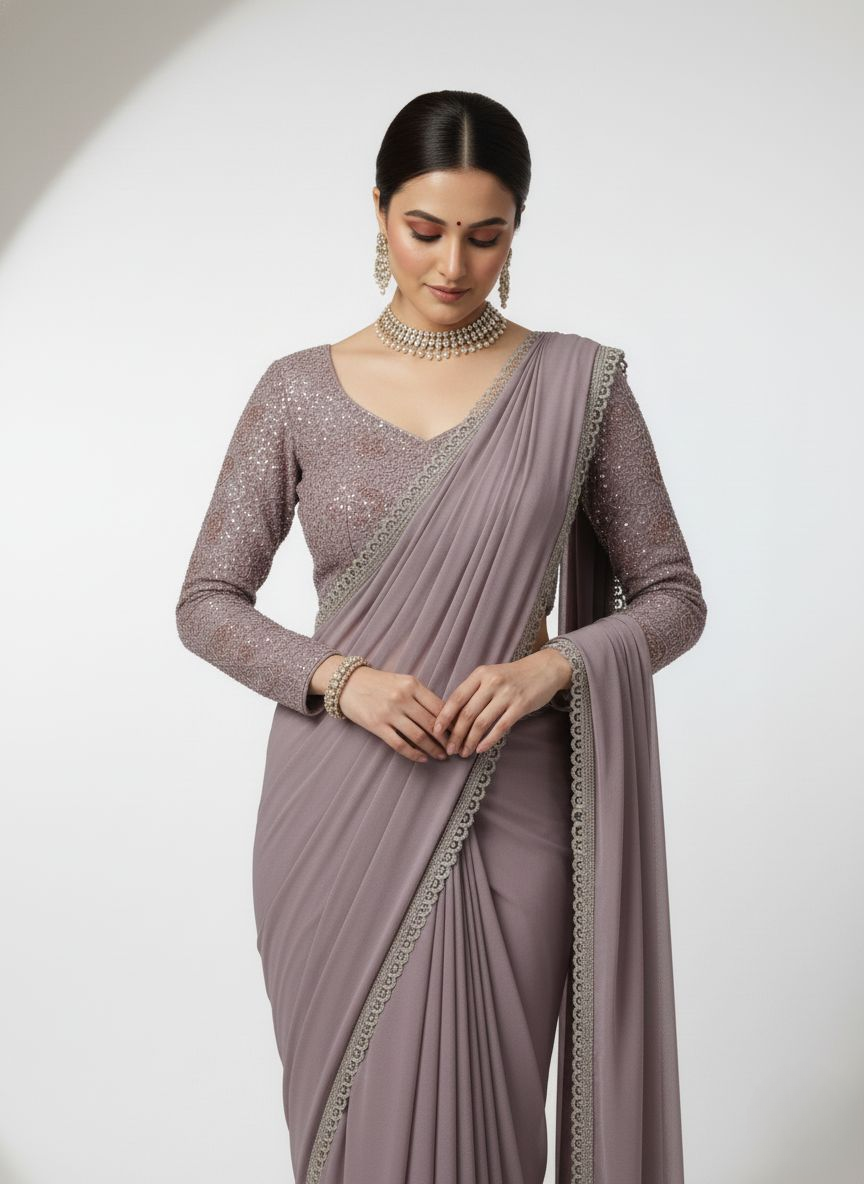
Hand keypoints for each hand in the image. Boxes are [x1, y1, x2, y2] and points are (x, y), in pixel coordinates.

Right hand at [338, 665, 450, 763]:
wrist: (348, 682)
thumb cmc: (379, 682)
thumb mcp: (402, 681)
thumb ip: (421, 695)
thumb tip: (444, 715)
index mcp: (412, 684)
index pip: (440, 706)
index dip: (453, 722)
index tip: (461, 732)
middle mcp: (402, 697)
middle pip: (432, 723)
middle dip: (447, 739)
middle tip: (455, 749)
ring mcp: (389, 712)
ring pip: (419, 736)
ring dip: (433, 749)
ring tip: (442, 756)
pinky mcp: (377, 725)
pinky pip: (399, 744)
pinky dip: (413, 754)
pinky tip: (422, 758)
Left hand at [432, 649, 572, 757]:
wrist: (544, 668)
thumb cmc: (513, 676)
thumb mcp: (490, 675)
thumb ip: (473, 691)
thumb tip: (451, 716)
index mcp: (480, 674)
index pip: (456, 698)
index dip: (444, 717)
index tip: (436, 732)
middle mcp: (492, 682)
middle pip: (467, 714)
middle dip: (456, 735)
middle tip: (450, 749)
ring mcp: (507, 694)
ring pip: (481, 723)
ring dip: (470, 741)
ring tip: (464, 752)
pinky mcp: (521, 705)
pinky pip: (500, 727)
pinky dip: (488, 740)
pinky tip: (481, 749)